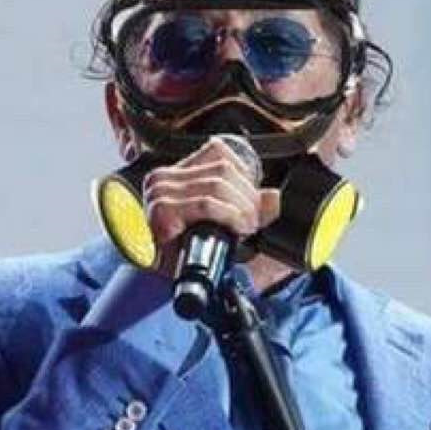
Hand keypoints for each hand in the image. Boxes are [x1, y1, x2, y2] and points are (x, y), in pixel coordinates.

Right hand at [142, 136, 280, 277]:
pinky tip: (236, 229)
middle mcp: (163, 178)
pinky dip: (229, 216)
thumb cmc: (181, 250)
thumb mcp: (217, 221)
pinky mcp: (162, 212)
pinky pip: (206, 205)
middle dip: (248, 196)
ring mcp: (160, 193)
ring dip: (242, 208)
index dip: (244, 173)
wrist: (156, 277)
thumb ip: (244, 207)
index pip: (218, 152)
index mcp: (174, 173)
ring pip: (218, 186)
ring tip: (247, 227)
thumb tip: (274, 198)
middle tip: (254, 220)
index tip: (251, 199)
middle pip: (222, 170)